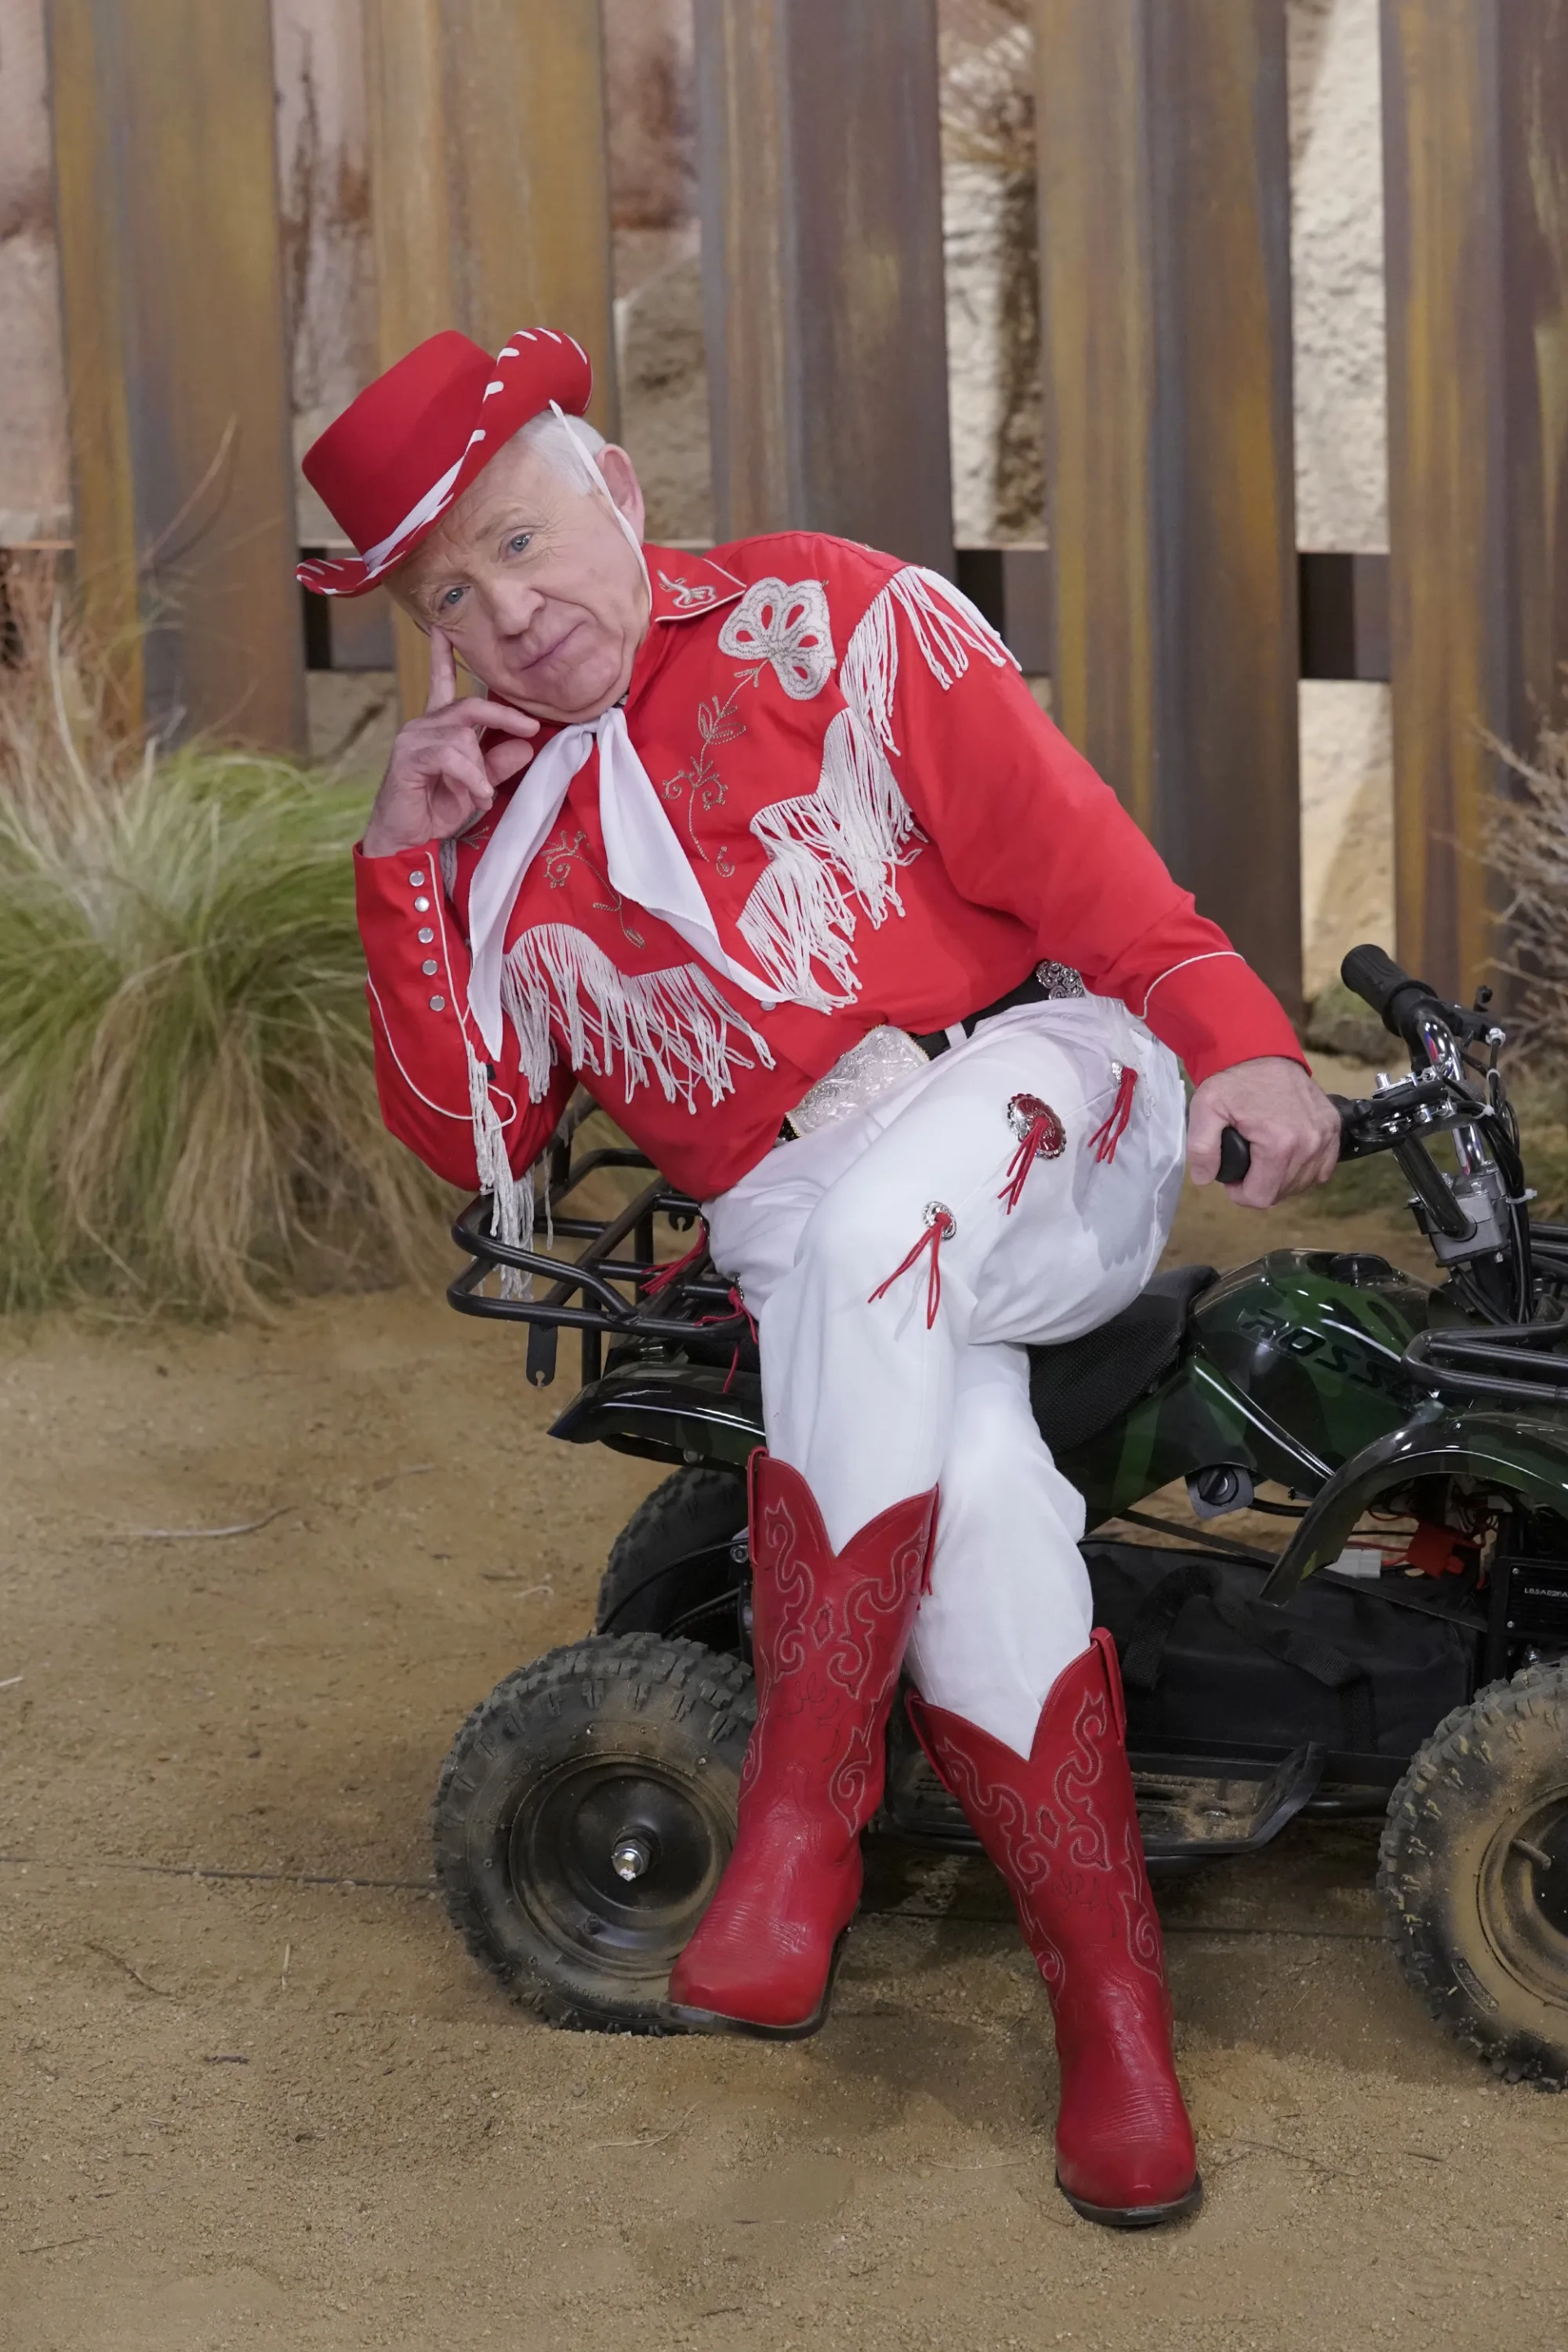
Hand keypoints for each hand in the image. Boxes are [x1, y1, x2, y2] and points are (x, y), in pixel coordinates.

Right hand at [360, 628, 538, 857]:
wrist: (406, 842)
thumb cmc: (436, 811)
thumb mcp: (477, 786)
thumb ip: (498, 764)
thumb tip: (525, 745)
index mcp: (438, 727)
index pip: (443, 683)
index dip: (443, 655)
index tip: (444, 627)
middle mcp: (424, 726)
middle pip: (469, 706)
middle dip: (503, 716)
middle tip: (532, 728)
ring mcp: (413, 739)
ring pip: (463, 737)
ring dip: (480, 771)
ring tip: (481, 796)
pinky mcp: (409, 756)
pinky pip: (452, 756)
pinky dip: (472, 778)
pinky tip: (477, 797)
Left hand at [1187, 1056, 1341, 1207]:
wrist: (1262, 1051)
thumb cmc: (1233, 1081)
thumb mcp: (1205, 1110)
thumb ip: (1201, 1149)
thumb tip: (1206, 1179)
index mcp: (1279, 1144)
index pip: (1261, 1197)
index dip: (1241, 1193)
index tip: (1232, 1175)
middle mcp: (1310, 1143)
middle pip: (1282, 1193)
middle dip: (1260, 1184)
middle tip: (1246, 1162)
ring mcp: (1326, 1136)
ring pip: (1303, 1184)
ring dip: (1281, 1178)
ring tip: (1263, 1157)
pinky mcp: (1334, 1129)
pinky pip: (1322, 1169)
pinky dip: (1304, 1168)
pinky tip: (1287, 1156)